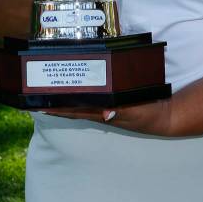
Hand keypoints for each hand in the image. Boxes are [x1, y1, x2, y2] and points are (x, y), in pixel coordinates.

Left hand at [41, 98, 174, 136]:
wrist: (165, 115)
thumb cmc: (149, 115)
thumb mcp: (136, 113)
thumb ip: (122, 112)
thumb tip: (105, 113)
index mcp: (101, 113)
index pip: (72, 110)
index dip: (55, 108)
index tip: (37, 105)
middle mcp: (100, 110)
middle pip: (72, 105)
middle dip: (55, 101)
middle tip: (37, 93)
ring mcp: (106, 105)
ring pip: (81, 100)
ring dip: (67, 95)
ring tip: (50, 88)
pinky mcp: (114, 99)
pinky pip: (93, 94)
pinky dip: (83, 91)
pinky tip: (79, 85)